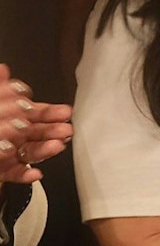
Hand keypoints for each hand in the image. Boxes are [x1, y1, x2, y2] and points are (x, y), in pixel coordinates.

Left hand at [0, 66, 72, 185]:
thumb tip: (3, 70)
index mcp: (8, 116)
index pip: (31, 112)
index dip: (48, 112)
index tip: (64, 112)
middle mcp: (10, 135)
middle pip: (35, 133)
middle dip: (53, 131)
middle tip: (66, 129)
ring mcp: (7, 154)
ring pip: (29, 152)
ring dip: (45, 150)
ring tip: (56, 146)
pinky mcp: (3, 171)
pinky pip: (15, 174)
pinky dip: (26, 175)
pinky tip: (34, 173)